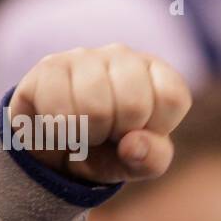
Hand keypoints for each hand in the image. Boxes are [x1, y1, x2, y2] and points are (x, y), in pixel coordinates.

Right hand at [8, 44, 190, 183]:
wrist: (56, 153)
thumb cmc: (109, 151)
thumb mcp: (140, 163)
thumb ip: (151, 158)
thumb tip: (133, 145)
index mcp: (156, 73)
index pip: (172, 96)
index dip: (155, 127)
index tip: (138, 132)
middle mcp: (122, 56)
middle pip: (134, 104)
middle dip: (118, 133)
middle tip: (106, 133)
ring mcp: (83, 56)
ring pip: (94, 107)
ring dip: (87, 135)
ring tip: (82, 130)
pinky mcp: (48, 66)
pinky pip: (58, 109)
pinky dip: (59, 133)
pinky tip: (58, 126)